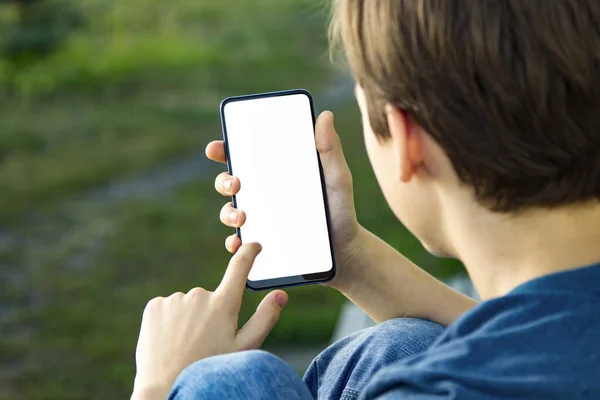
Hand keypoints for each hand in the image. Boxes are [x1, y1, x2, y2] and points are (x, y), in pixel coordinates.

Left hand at [131, 243, 287, 399]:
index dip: (249, 253)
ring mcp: (175, 299)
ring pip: (187, 304)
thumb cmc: (211, 369)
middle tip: (205, 342)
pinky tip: (169, 341)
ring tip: (185, 346)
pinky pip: (167, 307)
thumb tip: (281, 294)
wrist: (165, 388)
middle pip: (210, 298)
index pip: (240, 267)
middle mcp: (199, 295)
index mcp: (224, 304)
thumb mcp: (243, 348)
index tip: (253, 245)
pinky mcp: (154, 306)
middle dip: (210, 314)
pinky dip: (169, 321)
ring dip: (188, 319)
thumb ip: (265, 318)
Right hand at [206, 111, 361, 288]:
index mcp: (277, 174)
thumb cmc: (341, 210)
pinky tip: (240, 243)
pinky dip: (235, 244)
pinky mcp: (262, 245)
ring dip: (228, 213)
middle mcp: (263, 196)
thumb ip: (330, 150)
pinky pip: (240, 244)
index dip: (225, 149)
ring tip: (242, 217)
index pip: (245, 157)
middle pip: (230, 183)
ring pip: (230, 213)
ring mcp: (260, 221)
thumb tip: (325, 115)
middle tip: (234, 184)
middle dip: (223, 181)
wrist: (347, 252)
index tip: (217, 148)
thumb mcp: (337, 179)